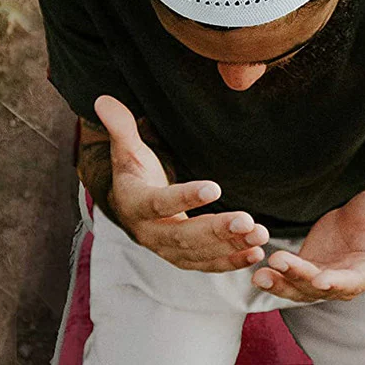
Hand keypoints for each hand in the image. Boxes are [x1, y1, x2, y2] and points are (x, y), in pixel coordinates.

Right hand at [93, 94, 269, 270]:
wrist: (129, 209)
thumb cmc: (134, 174)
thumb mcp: (126, 150)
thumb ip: (120, 127)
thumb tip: (103, 99)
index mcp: (135, 205)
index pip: (160, 203)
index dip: (185, 197)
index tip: (215, 188)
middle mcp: (149, 233)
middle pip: (183, 235)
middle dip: (217, 231)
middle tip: (249, 221)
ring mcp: (167, 250)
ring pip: (199, 253)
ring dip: (231, 246)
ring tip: (261, 234)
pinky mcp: (184, 260)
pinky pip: (207, 265)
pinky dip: (231, 262)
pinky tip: (255, 253)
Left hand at [251, 189, 364, 302]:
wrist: (363, 214)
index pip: (351, 281)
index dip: (336, 282)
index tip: (320, 279)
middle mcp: (345, 282)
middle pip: (320, 287)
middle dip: (299, 278)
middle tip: (280, 264)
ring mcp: (323, 279)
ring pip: (300, 289)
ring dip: (280, 283)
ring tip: (260, 274)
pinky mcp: (306, 271)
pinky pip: (288, 280)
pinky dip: (274, 278)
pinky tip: (256, 271)